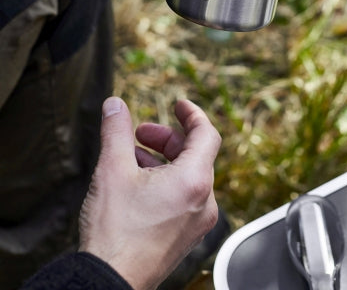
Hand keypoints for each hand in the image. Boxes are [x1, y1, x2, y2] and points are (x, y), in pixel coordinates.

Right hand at [79, 97, 220, 289]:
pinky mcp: (186, 238)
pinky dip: (166, 183)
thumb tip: (116, 105)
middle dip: (167, 140)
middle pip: (196, 155)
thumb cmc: (115, 233)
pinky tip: (137, 185)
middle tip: (140, 134)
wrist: (108, 282)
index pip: (207, 134)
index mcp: (194, 181)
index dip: (192, 114)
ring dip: (163, 161)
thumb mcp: (111, 169)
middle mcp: (204, 203)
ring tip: (131, 158)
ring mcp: (197, 223)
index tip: (179, 105)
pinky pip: (184, 199)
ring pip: (188, 177)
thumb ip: (116, 131)